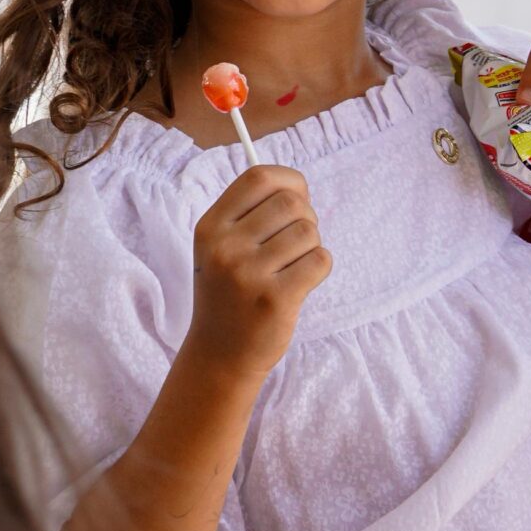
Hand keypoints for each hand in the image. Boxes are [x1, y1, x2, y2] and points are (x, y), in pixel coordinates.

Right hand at [186, 165, 330, 380]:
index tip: (296, 199)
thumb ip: (251, 214)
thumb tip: (298, 186)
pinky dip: (319, 268)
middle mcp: (224, 247)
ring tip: (293, 266)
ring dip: (312, 246)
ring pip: (309, 232)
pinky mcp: (275, 299)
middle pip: (291, 203)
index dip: (288, 182)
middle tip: (296, 243)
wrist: (220, 353)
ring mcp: (248, 274)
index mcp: (210, 227)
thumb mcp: (221, 248)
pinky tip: (301, 283)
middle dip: (306, 217)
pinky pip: (320, 260)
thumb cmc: (230, 293)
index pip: (258, 177)